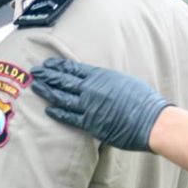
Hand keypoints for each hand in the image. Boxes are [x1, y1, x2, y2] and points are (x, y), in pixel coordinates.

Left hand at [30, 58, 170, 150]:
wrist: (152, 121)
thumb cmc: (144, 101)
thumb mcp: (125, 82)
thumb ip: (108, 81)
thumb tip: (99, 81)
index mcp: (101, 76)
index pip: (74, 69)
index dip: (59, 66)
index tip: (48, 63)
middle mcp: (92, 89)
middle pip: (64, 80)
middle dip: (47, 75)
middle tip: (35, 72)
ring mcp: (89, 106)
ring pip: (62, 97)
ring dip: (48, 91)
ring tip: (37, 87)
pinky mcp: (90, 123)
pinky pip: (69, 117)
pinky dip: (58, 112)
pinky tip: (49, 109)